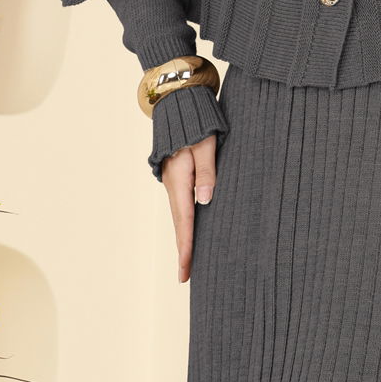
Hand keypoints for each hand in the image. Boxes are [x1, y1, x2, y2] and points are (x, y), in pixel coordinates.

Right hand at [161, 133, 218, 283]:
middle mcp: (173, 184)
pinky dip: (185, 220)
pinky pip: (181, 204)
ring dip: (184, 236)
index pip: (184, 221)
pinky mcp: (177, 175)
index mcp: (179, 180)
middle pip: (179, 223)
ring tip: (188, 259)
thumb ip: (207, 171)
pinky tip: (191, 227)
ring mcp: (173, 180)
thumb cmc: (196, 122)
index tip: (185, 272)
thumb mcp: (205, 144)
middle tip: (185, 277)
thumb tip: (206, 201)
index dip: (186, 248)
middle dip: (183, 249)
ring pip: (180, 214)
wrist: (178, 104)